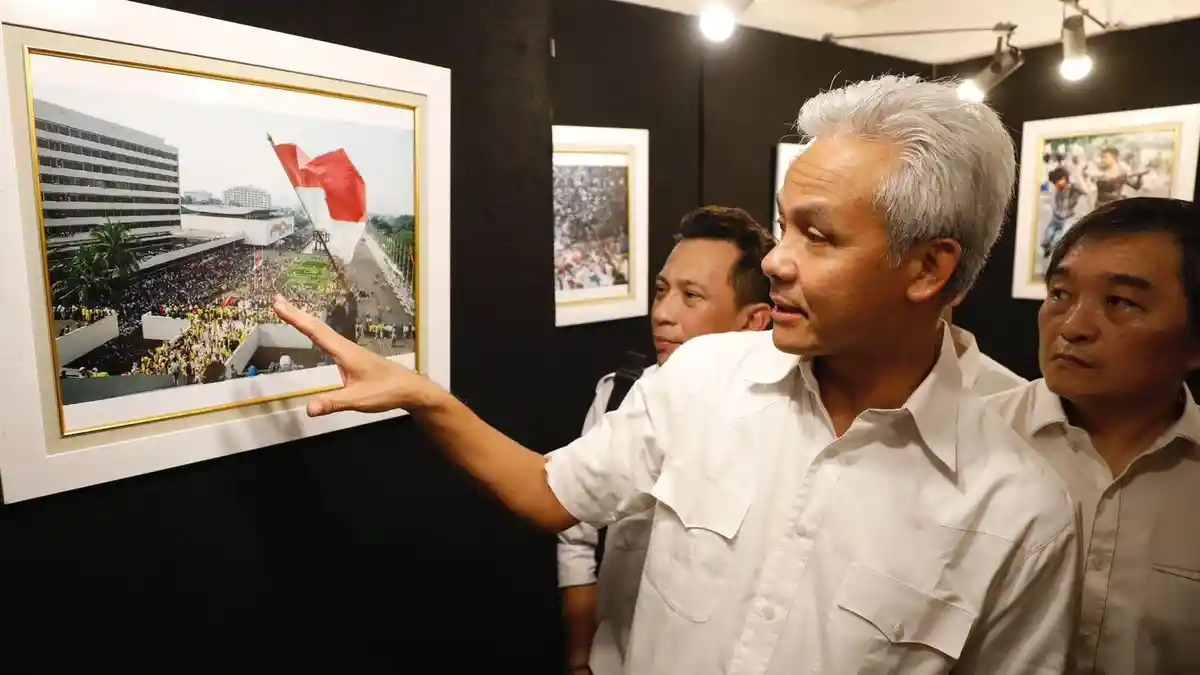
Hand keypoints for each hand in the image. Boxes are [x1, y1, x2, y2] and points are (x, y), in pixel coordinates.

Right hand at [271, 293, 434, 415]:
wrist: (410, 389)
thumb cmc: (386, 391)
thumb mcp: (358, 400)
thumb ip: (333, 403)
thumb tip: (308, 408)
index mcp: (345, 352)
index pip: (316, 332)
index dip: (296, 318)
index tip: (278, 304)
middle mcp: (346, 347)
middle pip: (317, 327)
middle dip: (296, 313)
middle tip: (277, 299)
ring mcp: (350, 351)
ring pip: (323, 331)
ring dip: (304, 320)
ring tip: (288, 310)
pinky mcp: (353, 357)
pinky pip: (329, 339)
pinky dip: (315, 331)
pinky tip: (313, 332)